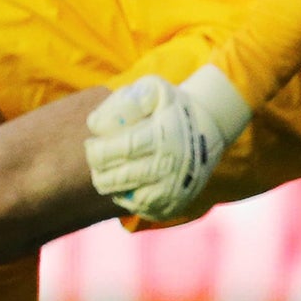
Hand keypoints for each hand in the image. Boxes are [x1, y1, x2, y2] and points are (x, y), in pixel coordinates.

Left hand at [84, 66, 252, 221]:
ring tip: (109, 169)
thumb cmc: (169, 107)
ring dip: (110, 184)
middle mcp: (171, 167)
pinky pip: (140, 210)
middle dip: (99, 169)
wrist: (207, 128)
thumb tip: (96, 126)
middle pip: (118, 178)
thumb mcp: (152, 90)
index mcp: (163, 137)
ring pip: (126, 198)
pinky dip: (127, 197)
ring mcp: (174, 191)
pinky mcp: (174, 207)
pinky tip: (127, 182)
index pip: (119, 150)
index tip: (93, 142)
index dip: (96, 150)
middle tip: (98, 157)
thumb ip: (122, 102)